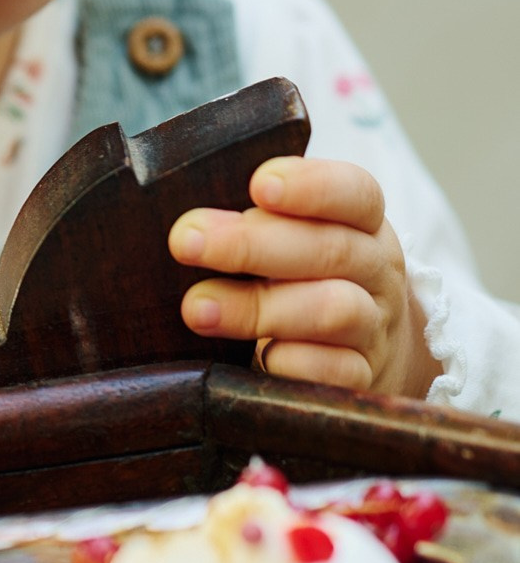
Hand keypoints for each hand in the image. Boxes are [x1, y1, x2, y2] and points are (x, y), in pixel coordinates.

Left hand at [169, 158, 437, 397]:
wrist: (366, 355)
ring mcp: (374, 326)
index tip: (259, 185)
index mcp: (363, 224)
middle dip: (252, 245)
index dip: (312, 187)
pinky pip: (335, 372)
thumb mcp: (298, 241)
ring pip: (334, 311)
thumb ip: (258, 225)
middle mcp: (376, 271)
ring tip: (197, 309)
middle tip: (186, 241)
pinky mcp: (362, 376)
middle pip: (331, 249)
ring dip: (259, 308)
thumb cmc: (310, 282)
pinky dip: (293, 364)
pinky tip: (257, 358)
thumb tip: (191, 227)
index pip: (354, 193)